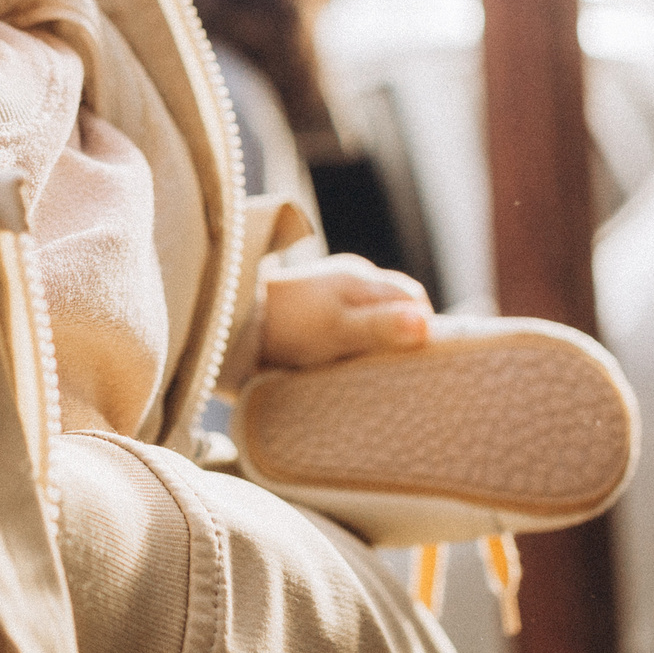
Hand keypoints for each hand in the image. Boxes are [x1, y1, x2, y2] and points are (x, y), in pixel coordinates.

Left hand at [259, 253, 431, 368]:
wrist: (227, 323)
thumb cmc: (286, 326)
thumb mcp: (337, 330)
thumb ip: (380, 327)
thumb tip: (426, 324)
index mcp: (362, 279)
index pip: (414, 300)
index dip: (424, 330)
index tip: (424, 363)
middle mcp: (349, 279)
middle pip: (395, 307)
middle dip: (402, 336)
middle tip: (402, 373)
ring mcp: (329, 292)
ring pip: (370, 315)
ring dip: (375, 341)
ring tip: (373, 373)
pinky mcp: (311, 309)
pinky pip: (346, 322)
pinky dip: (352, 341)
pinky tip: (344, 362)